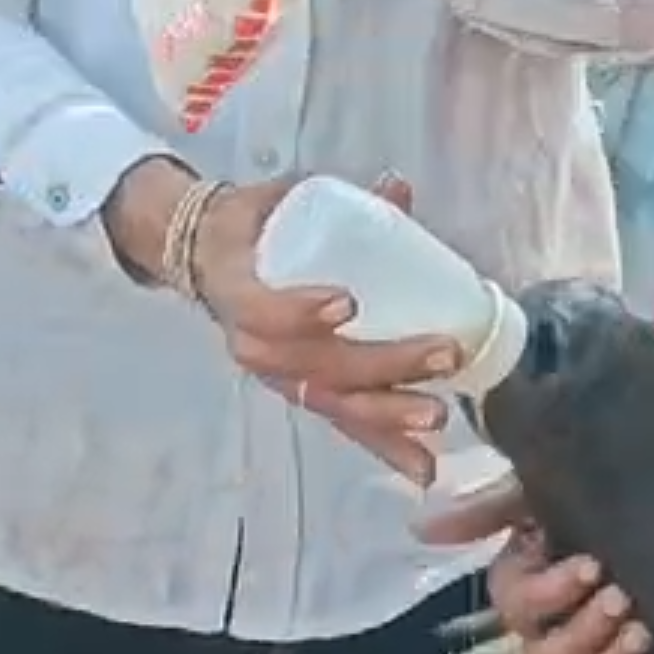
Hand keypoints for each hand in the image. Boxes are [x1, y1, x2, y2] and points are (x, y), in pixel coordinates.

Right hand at [194, 175, 458, 485]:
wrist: (210, 258)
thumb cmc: (254, 226)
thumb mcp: (282, 200)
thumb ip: (341, 196)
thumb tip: (398, 184)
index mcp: (239, 292)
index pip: (263, 310)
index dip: (300, 310)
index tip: (347, 302)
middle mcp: (256, 346)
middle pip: (318, 367)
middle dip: (384, 365)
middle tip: (443, 353)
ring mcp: (280, 375)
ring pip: (334, 404)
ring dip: (389, 417)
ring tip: (437, 418)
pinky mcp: (304, 394)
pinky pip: (344, 424)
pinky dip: (385, 448)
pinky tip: (424, 468)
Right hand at [422, 477, 652, 653]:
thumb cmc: (602, 499)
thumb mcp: (545, 490)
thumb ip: (487, 509)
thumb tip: (419, 527)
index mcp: (526, 583)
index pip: (515, 603)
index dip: (548, 593)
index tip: (589, 565)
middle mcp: (549, 627)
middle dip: (582, 631)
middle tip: (621, 598)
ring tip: (643, 631)